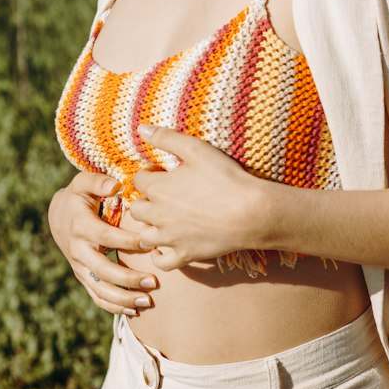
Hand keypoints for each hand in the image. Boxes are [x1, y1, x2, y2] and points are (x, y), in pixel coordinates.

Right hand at [47, 171, 159, 315]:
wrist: (58, 217)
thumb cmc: (78, 197)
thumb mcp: (83, 183)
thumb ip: (97, 181)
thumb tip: (115, 186)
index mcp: (80, 226)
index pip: (106, 237)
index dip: (127, 241)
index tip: (149, 242)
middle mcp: (78, 250)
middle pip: (103, 270)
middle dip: (128, 279)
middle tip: (154, 281)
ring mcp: (80, 267)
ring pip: (100, 289)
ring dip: (123, 298)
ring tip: (148, 300)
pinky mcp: (83, 277)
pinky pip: (97, 296)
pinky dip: (114, 306)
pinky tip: (134, 310)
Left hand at [131, 123, 268, 270]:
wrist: (251, 212)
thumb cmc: (224, 178)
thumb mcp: (195, 149)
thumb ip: (166, 138)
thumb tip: (141, 128)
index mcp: (158, 189)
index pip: (138, 181)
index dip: (148, 174)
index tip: (161, 172)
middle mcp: (157, 215)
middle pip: (137, 209)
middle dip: (146, 201)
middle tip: (163, 195)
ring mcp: (170, 238)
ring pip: (144, 235)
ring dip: (150, 226)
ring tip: (164, 218)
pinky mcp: (184, 254)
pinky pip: (161, 260)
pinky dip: (159, 255)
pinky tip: (167, 245)